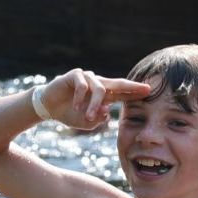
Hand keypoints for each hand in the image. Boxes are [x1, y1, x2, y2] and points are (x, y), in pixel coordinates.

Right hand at [35, 70, 152, 131]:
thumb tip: (106, 112)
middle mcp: (98, 84)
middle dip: (132, 87)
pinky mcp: (75, 75)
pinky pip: (83, 85)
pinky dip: (80, 97)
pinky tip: (75, 106)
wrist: (48, 107)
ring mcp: (87, 78)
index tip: (150, 93)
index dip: (135, 93)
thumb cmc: (68, 113)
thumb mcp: (84, 122)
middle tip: (145, 89)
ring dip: (95, 105)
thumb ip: (96, 119)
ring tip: (88, 116)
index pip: (123, 93)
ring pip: (100, 89)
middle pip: (119, 83)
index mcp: (104, 95)